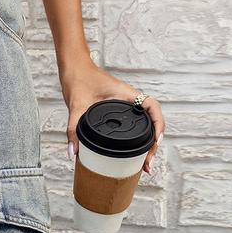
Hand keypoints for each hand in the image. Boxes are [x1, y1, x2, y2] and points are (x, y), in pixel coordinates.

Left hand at [61, 59, 164, 173]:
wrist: (75, 69)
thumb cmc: (79, 79)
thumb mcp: (76, 105)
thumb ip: (73, 129)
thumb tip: (73, 152)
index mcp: (126, 95)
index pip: (152, 106)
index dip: (158, 124)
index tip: (156, 141)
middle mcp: (130, 100)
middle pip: (152, 121)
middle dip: (153, 143)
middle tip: (147, 163)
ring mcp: (126, 106)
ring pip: (145, 124)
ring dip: (147, 143)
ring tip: (144, 163)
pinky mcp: (119, 111)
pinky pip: (135, 124)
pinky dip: (138, 139)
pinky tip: (134, 153)